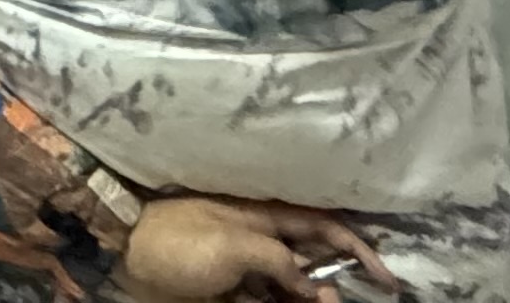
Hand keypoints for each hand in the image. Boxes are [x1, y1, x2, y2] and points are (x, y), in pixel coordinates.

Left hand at [119, 192, 391, 301]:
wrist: (122, 255)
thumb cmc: (177, 241)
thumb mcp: (234, 245)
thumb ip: (279, 260)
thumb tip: (312, 287)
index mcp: (264, 215)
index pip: (323, 225)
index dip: (358, 247)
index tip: (387, 278)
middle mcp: (261, 238)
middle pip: (314, 262)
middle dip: (335, 283)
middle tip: (340, 302)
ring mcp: (247, 266)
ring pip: (294, 287)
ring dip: (309, 298)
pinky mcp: (231, 291)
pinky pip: (268, 298)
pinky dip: (283, 301)